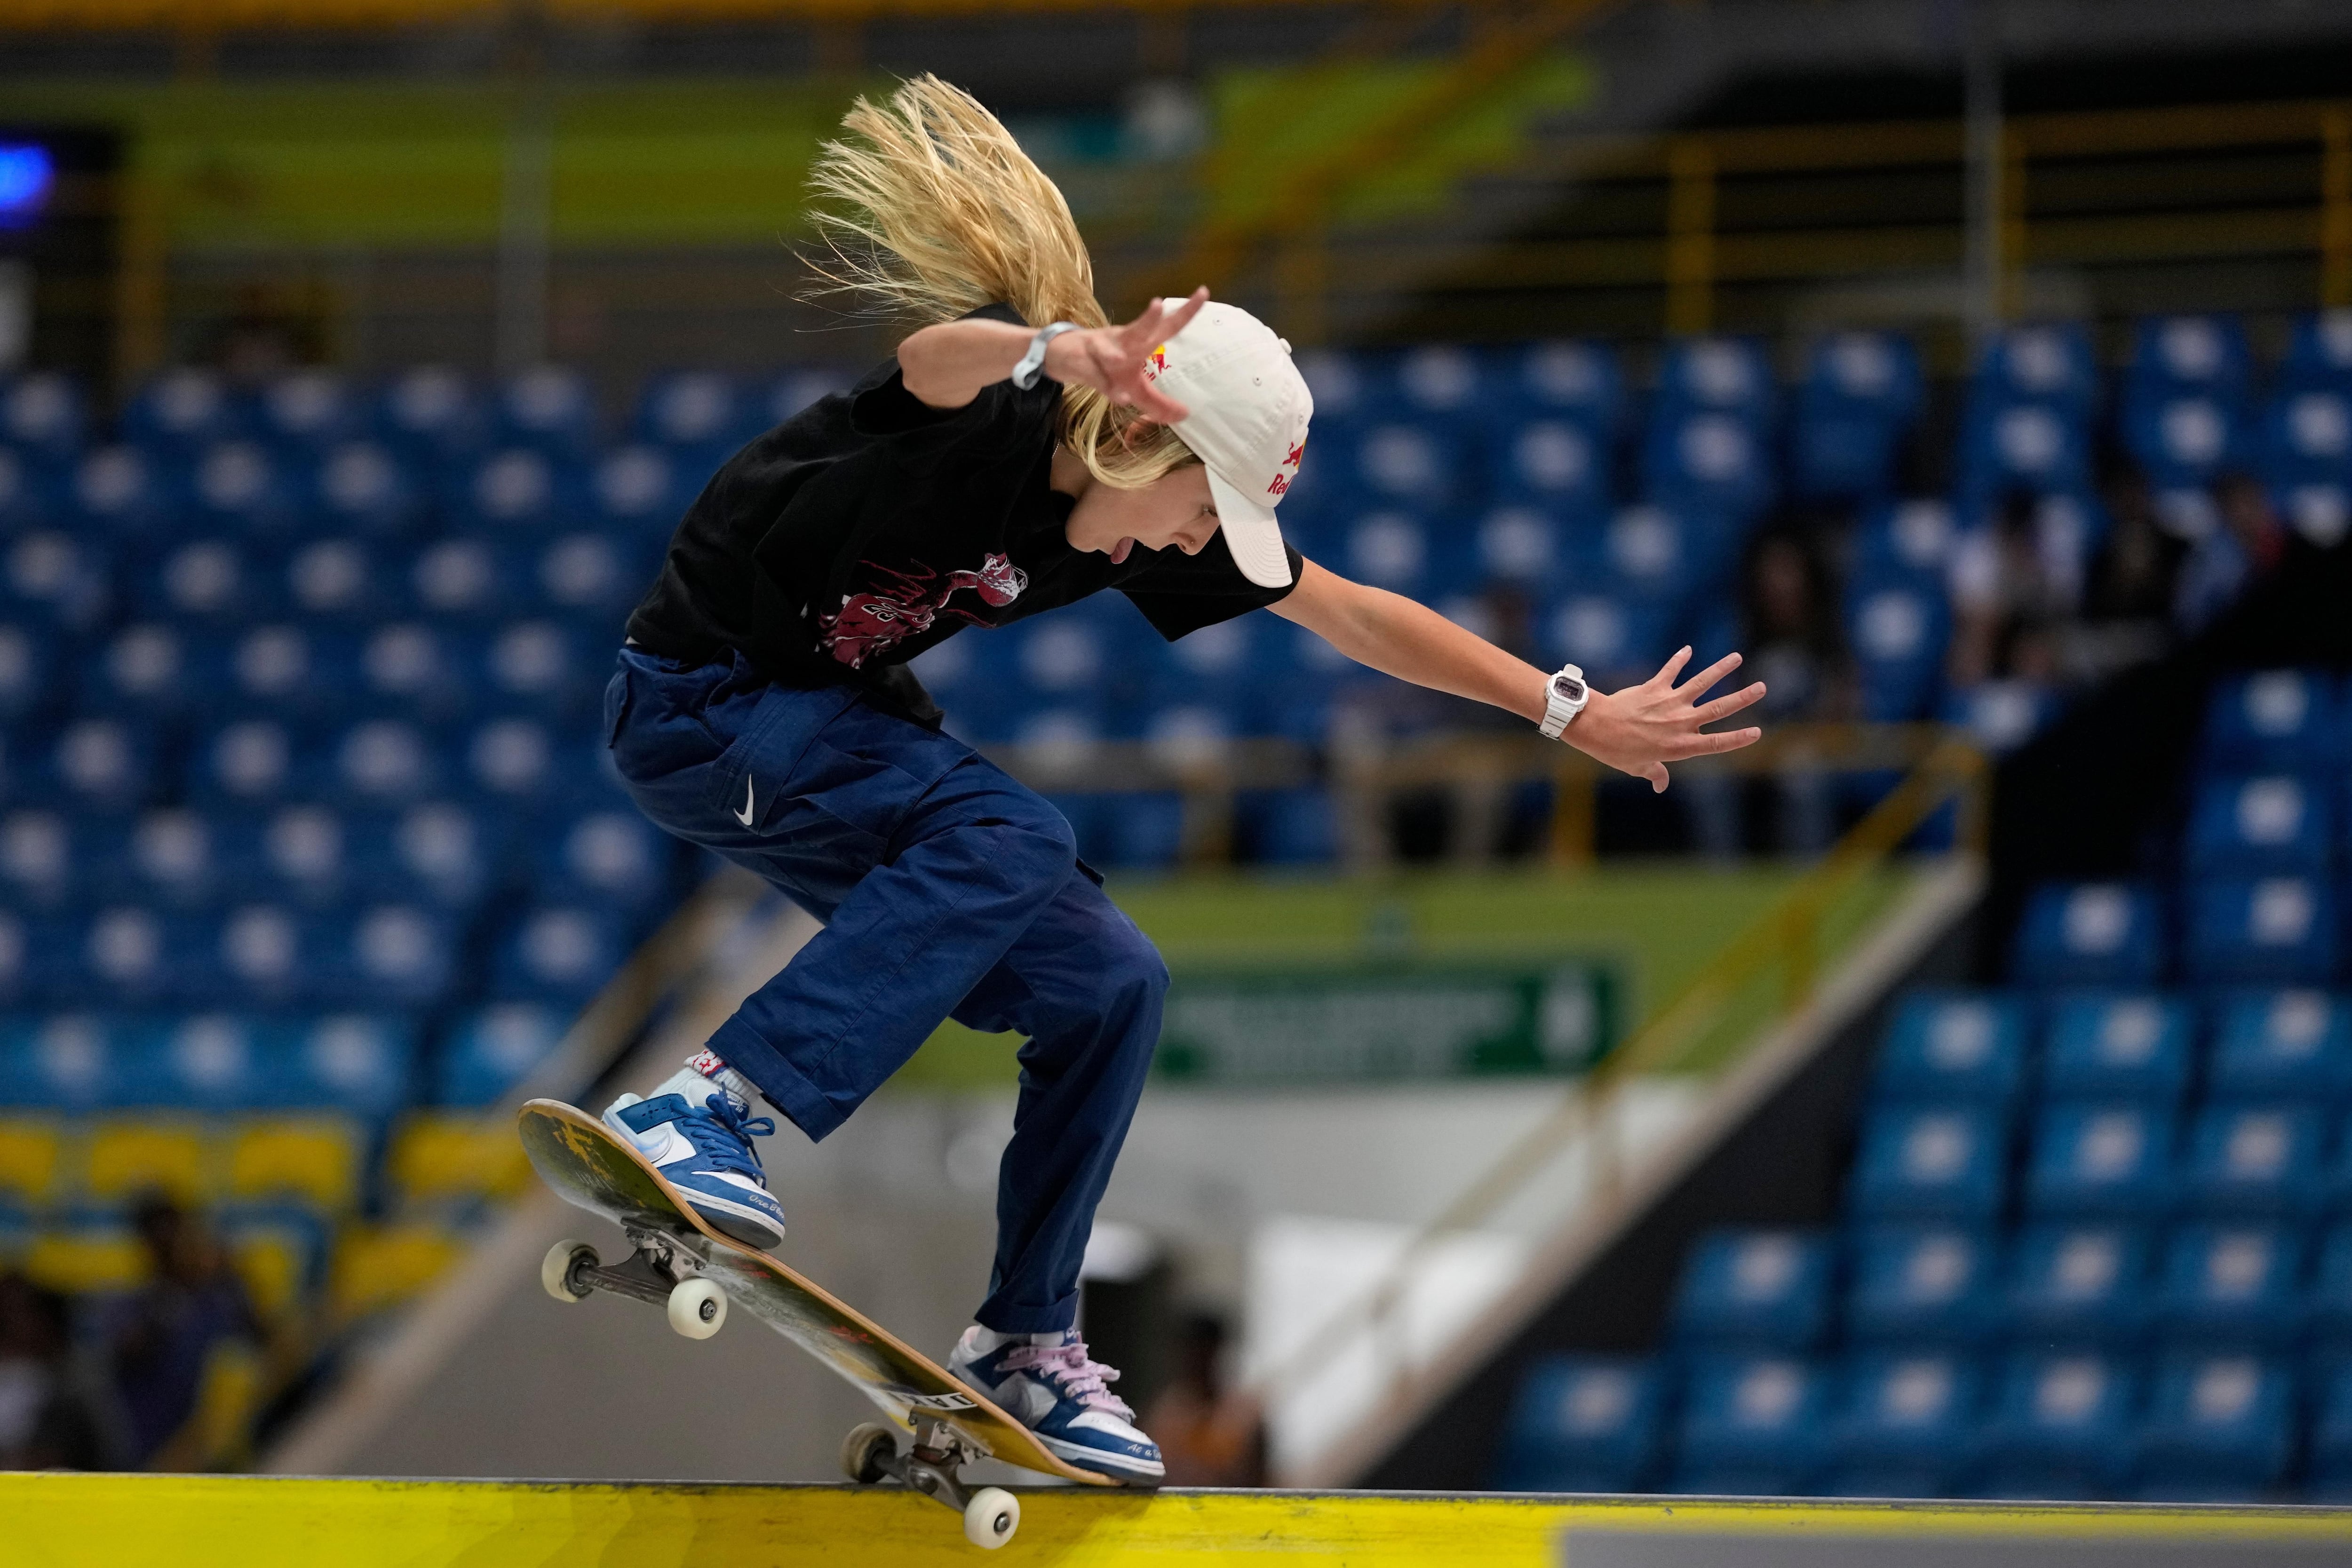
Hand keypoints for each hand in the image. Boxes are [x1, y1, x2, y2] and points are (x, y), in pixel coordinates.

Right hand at [1043, 287, 1209, 422]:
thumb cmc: (1105, 366)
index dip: (1186, 311)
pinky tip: (1119, 397)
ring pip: (1109, 349)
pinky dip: (1106, 387)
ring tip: (1119, 359)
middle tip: (1158, 305)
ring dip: (1114, 354)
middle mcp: (1124, 342)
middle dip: (1149, 319)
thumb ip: (1158, 404)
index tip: (1204, 292)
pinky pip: (1097, 378)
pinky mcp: (1084, 366)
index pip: (1168, 326)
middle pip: (1140, 329)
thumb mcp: (1134, 387)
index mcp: (1141, 343)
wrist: (1063, 357)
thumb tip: (1184, 416)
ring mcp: (1101, 351)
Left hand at [1566, 648, 1765, 792]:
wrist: (1595, 726)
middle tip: (1762, 687)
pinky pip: (1670, 670)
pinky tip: (1688, 649)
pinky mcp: (1655, 687)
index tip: (1757, 732)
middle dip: (1743, 698)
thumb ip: (1655, 774)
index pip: (1716, 743)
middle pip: (1719, 709)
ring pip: (1701, 683)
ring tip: (1736, 657)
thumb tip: (1661, 786)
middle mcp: (1680, 722)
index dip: (1738, 738)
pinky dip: (1679, 659)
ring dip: (1720, 669)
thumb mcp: (1638, 767)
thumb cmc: (1616, 751)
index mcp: (1679, 746)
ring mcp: (1669, 702)